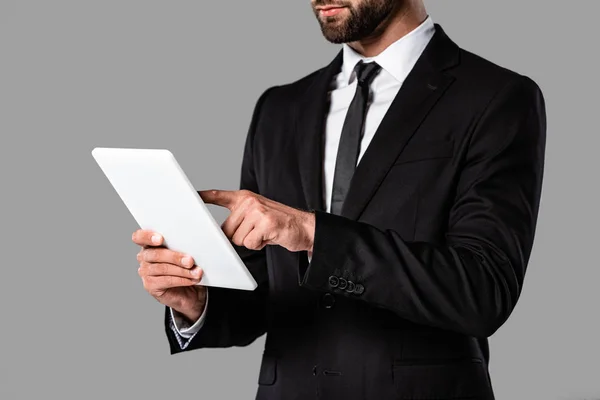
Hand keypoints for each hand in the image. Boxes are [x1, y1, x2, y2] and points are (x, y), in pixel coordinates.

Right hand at [132, 230, 206, 322]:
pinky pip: (167, 281)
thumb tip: (193, 244)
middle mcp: (144, 257)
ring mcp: (145, 272)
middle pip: (156, 254)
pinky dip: (182, 280)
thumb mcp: (185, 252)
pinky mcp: (150, 285)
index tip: (160, 239)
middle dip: (175, 257)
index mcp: (149, 243)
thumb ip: (183, 245)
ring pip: (163, 268)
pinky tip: (192, 279)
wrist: (189, 289)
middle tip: (190, 261)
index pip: (139, 237)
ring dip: (183, 271)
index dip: (147, 236)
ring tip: (197, 272)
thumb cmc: (186, 266)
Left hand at [199, 189, 315, 252]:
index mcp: (245, 198)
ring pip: (238, 239)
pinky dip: (260, 245)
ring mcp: (257, 211)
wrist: (305, 227)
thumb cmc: (278, 224)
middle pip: (227, 230)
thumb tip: (219, 233)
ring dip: (251, 241)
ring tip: (265, 233)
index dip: (203, 197)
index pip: (219, 195)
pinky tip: (270, 237)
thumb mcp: (257, 214)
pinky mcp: (266, 223)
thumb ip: (239, 217)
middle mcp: (249, 201)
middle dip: (240, 237)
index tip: (190, 196)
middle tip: (257, 231)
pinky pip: (250, 243)